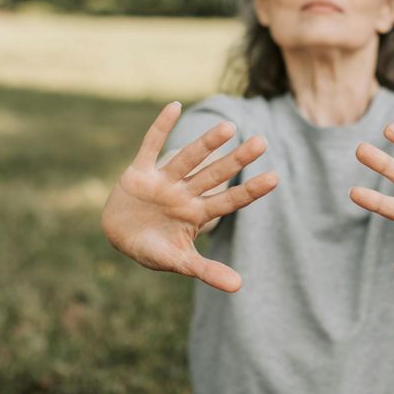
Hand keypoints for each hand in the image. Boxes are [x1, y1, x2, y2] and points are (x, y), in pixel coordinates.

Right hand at [101, 101, 277, 291]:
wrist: (118, 236)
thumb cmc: (153, 248)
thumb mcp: (178, 262)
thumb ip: (207, 271)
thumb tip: (239, 287)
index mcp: (196, 214)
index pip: (228, 201)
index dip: (250, 190)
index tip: (275, 178)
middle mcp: (184, 193)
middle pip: (214, 175)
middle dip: (236, 161)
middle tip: (262, 142)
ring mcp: (163, 181)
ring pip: (188, 159)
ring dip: (206, 144)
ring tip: (229, 126)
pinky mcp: (138, 173)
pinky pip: (150, 145)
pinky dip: (160, 127)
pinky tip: (175, 106)